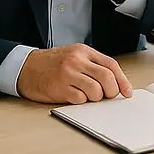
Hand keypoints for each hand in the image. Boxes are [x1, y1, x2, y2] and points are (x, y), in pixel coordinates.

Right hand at [16, 43, 133, 103]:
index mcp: (83, 51)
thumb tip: (115, 83)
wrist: (26, 68)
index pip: (110, 65)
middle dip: (111, 91)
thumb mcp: (74, 56)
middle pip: (106, 78)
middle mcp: (76, 60)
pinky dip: (81, 101)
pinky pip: (80, 100)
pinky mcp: (59, 88)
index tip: (127, 92)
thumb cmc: (52, 64)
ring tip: (86, 95)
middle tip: (107, 96)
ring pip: (95, 91)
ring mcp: (67, 74)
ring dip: (95, 98)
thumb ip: (93, 65)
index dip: (122, 80)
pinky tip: (73, 96)